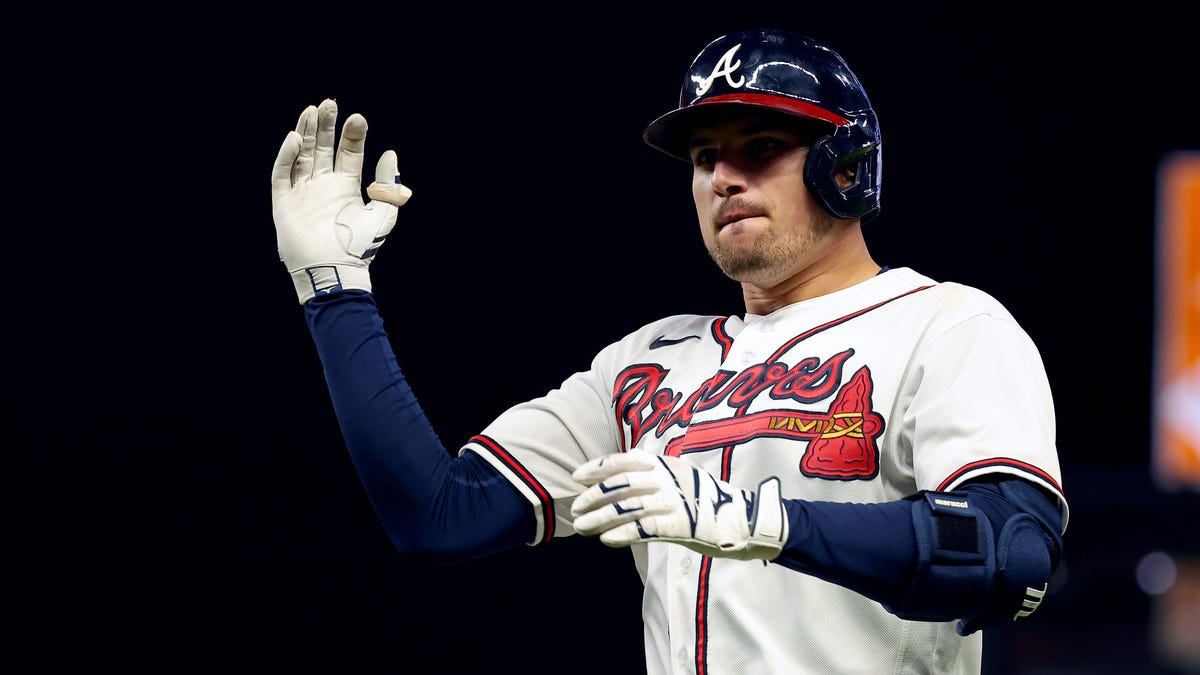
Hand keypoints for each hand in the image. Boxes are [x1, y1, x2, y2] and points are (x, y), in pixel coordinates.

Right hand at [270, 98, 412, 303]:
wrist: (333, 271)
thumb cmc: (359, 247)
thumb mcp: (383, 215)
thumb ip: (388, 186)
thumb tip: (391, 154)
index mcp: (346, 187)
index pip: (348, 153)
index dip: (353, 135)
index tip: (358, 118)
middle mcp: (324, 186)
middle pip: (324, 148)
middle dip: (327, 126)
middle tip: (330, 102)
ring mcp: (303, 193)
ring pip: (303, 155)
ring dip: (307, 132)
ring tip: (313, 110)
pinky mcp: (284, 202)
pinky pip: (283, 173)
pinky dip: (288, 155)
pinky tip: (297, 138)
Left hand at [570, 453, 788, 560]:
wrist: (742, 519)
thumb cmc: (706, 500)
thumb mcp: (680, 476)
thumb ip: (654, 473)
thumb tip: (620, 473)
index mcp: (666, 463)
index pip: (624, 460)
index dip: (598, 467)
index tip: (577, 477)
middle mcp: (668, 478)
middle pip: (621, 484)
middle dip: (594, 496)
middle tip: (576, 508)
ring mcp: (675, 501)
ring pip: (627, 507)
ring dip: (600, 518)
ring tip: (582, 527)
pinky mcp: (681, 524)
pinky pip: (644, 528)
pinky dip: (622, 532)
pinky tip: (607, 539)